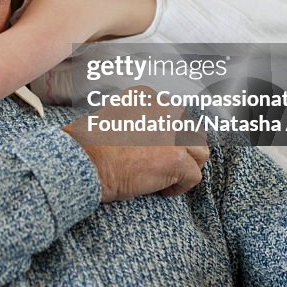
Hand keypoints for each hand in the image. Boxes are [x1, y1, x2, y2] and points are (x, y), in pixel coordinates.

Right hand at [62, 95, 209, 201]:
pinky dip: (179, 187)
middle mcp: (165, 108)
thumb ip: (138, 120)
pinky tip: (160, 190)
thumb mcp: (113, 117)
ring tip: (167, 177)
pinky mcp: (177, 158)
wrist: (86, 162)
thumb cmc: (90, 146)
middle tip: (163, 165)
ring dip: (186, 166)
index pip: (174, 115)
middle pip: (191, 130)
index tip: (154, 150)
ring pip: (199, 151)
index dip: (167, 137)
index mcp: (147, 96)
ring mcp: (173, 133)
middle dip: (181, 149)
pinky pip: (193, 175)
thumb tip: (152, 139)